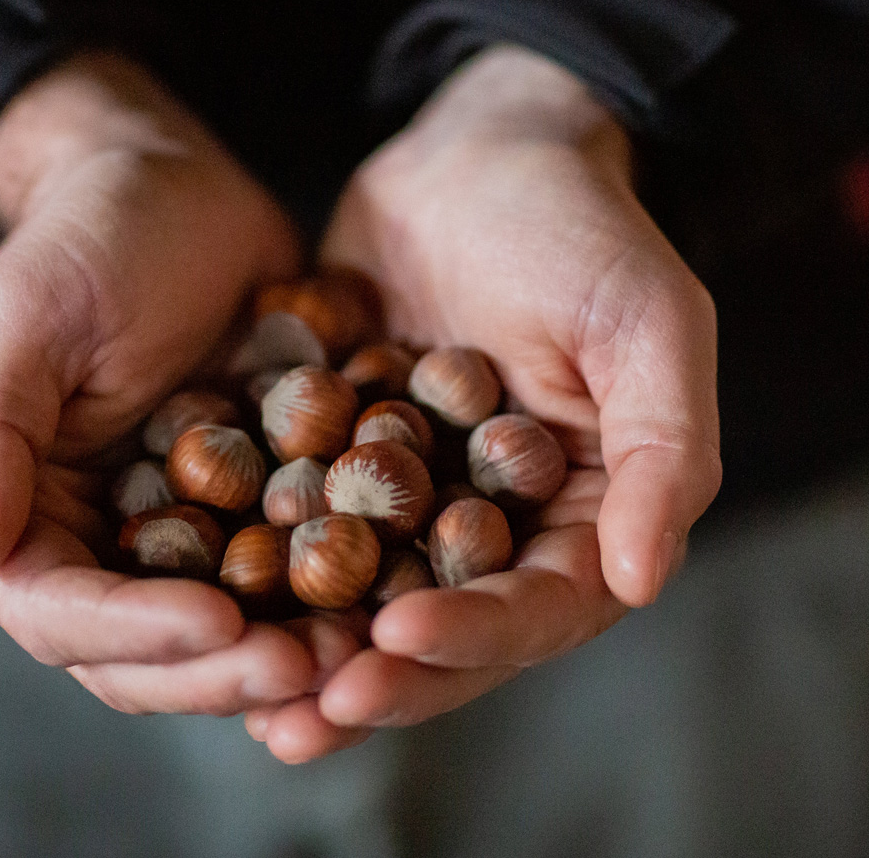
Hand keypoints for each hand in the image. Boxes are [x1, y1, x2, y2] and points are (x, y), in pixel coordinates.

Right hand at [0, 52, 318, 715]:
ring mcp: (177, 537)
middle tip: (309, 666)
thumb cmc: (92, 238)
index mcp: (17, 511)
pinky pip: (286, 580)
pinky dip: (328, 601)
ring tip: (358, 651)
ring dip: (283, 657)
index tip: (220, 623)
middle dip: (220, 669)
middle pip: (143, 653)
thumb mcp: (26, 317)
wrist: (183, 193)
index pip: (58, 611)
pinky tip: (389, 601)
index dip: (135, 631)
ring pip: (220, 637)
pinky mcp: (249, 514)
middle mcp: (93, 543)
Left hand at [246, 44, 721, 761]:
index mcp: (583, 517)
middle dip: (377, 678)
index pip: (534, 607)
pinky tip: (205, 610)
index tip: (396, 639)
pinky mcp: (343, 463)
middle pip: (441, 631)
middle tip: (304, 717)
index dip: (471, 637)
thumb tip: (643, 580)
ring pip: (363, 601)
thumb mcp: (647, 325)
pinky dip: (260, 576)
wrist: (481, 153)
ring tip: (252, 703)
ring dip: (310, 659)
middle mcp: (497, 528)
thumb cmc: (583, 229)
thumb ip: (663, 451)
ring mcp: (413, 502)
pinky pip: (300, 531)